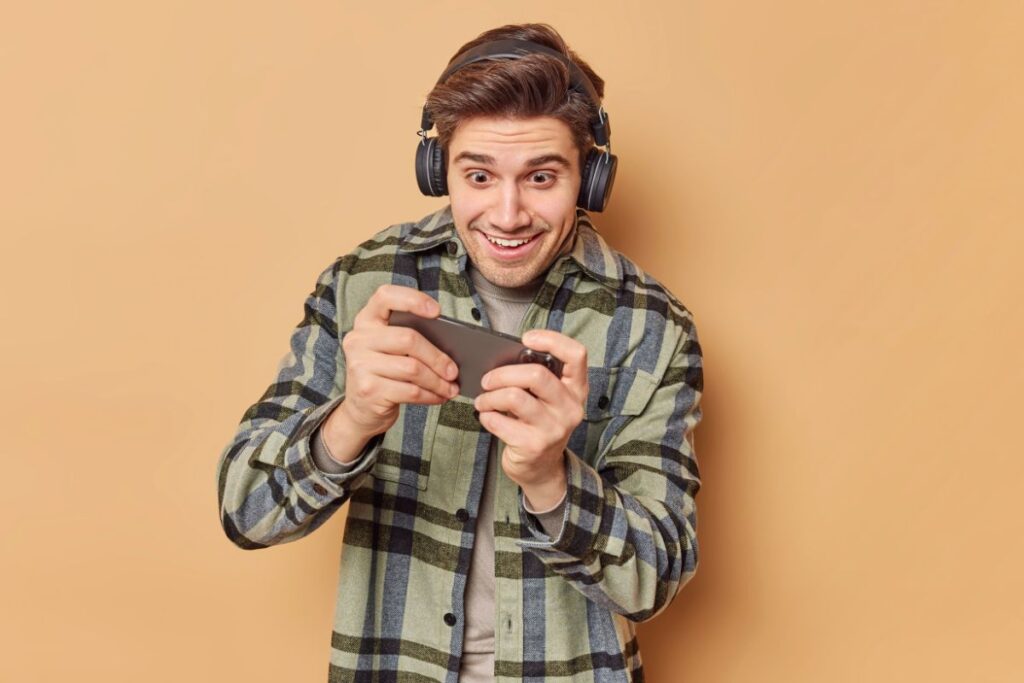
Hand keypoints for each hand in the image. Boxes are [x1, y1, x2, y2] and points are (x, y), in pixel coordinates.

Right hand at [333, 284, 458, 443]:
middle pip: (408, 339)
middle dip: (437, 357)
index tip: (437, 311)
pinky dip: (430, 395)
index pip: (385, 296)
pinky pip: (410, 391)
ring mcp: (360, 365)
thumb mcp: (389, 349)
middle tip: (454, 371)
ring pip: (412, 368)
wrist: (361, 409)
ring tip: (450, 387)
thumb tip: (451, 344)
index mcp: (366, 320)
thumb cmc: (384, 372)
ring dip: (437, 381)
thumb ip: (409, 337)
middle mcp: (358, 339)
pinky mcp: (368, 390)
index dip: (412, 299)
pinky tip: (439, 397)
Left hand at [474, 330, 587, 504]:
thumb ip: (537, 378)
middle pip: (536, 375)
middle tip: (487, 380)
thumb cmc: (539, 424)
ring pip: (514, 397)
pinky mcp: (534, 445)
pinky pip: (500, 421)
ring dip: (489, 396)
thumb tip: (504, 357)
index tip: (527, 338)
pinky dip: (487, 416)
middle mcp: (570, 408)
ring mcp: (554, 428)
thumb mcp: (548, 400)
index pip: (576, 355)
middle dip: (503, 373)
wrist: (541, 468)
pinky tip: (487, 417)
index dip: (552, 340)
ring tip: (482, 400)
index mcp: (576, 389)